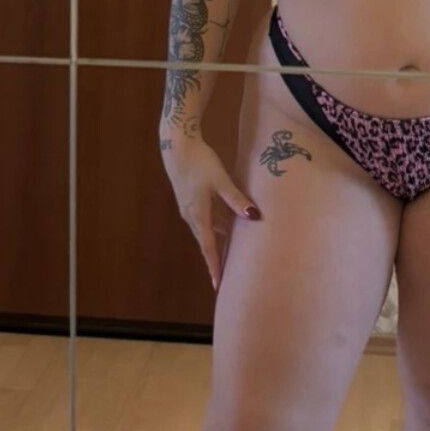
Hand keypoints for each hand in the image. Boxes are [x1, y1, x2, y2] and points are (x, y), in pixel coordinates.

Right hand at [161, 136, 260, 290]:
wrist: (177, 145)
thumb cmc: (200, 161)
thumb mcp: (220, 180)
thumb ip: (235, 198)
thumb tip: (253, 216)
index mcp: (198, 214)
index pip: (208, 247)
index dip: (214, 266)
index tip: (218, 284)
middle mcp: (191, 216)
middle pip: (205, 243)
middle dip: (214, 260)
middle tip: (223, 278)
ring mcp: (189, 208)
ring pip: (205, 231)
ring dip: (215, 244)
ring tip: (228, 257)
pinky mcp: (189, 199)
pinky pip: (203, 220)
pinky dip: (214, 228)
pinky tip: (226, 227)